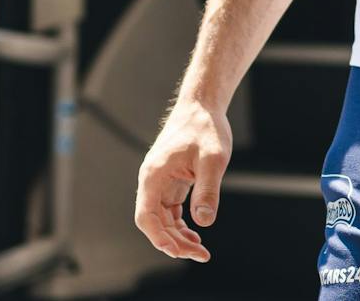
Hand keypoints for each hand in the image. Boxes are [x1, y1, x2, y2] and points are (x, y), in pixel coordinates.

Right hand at [134, 98, 232, 261]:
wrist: (202, 106)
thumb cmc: (205, 127)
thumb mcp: (213, 158)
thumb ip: (208, 189)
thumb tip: (204, 222)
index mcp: (153, 175)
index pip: (146, 216)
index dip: (159, 238)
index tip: (178, 251)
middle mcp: (151, 181)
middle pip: (154, 223)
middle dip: (175, 243)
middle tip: (201, 254)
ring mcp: (160, 183)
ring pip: (162, 219)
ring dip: (178, 236)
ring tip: (200, 249)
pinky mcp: (170, 182)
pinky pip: (170, 210)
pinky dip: (180, 224)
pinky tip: (195, 233)